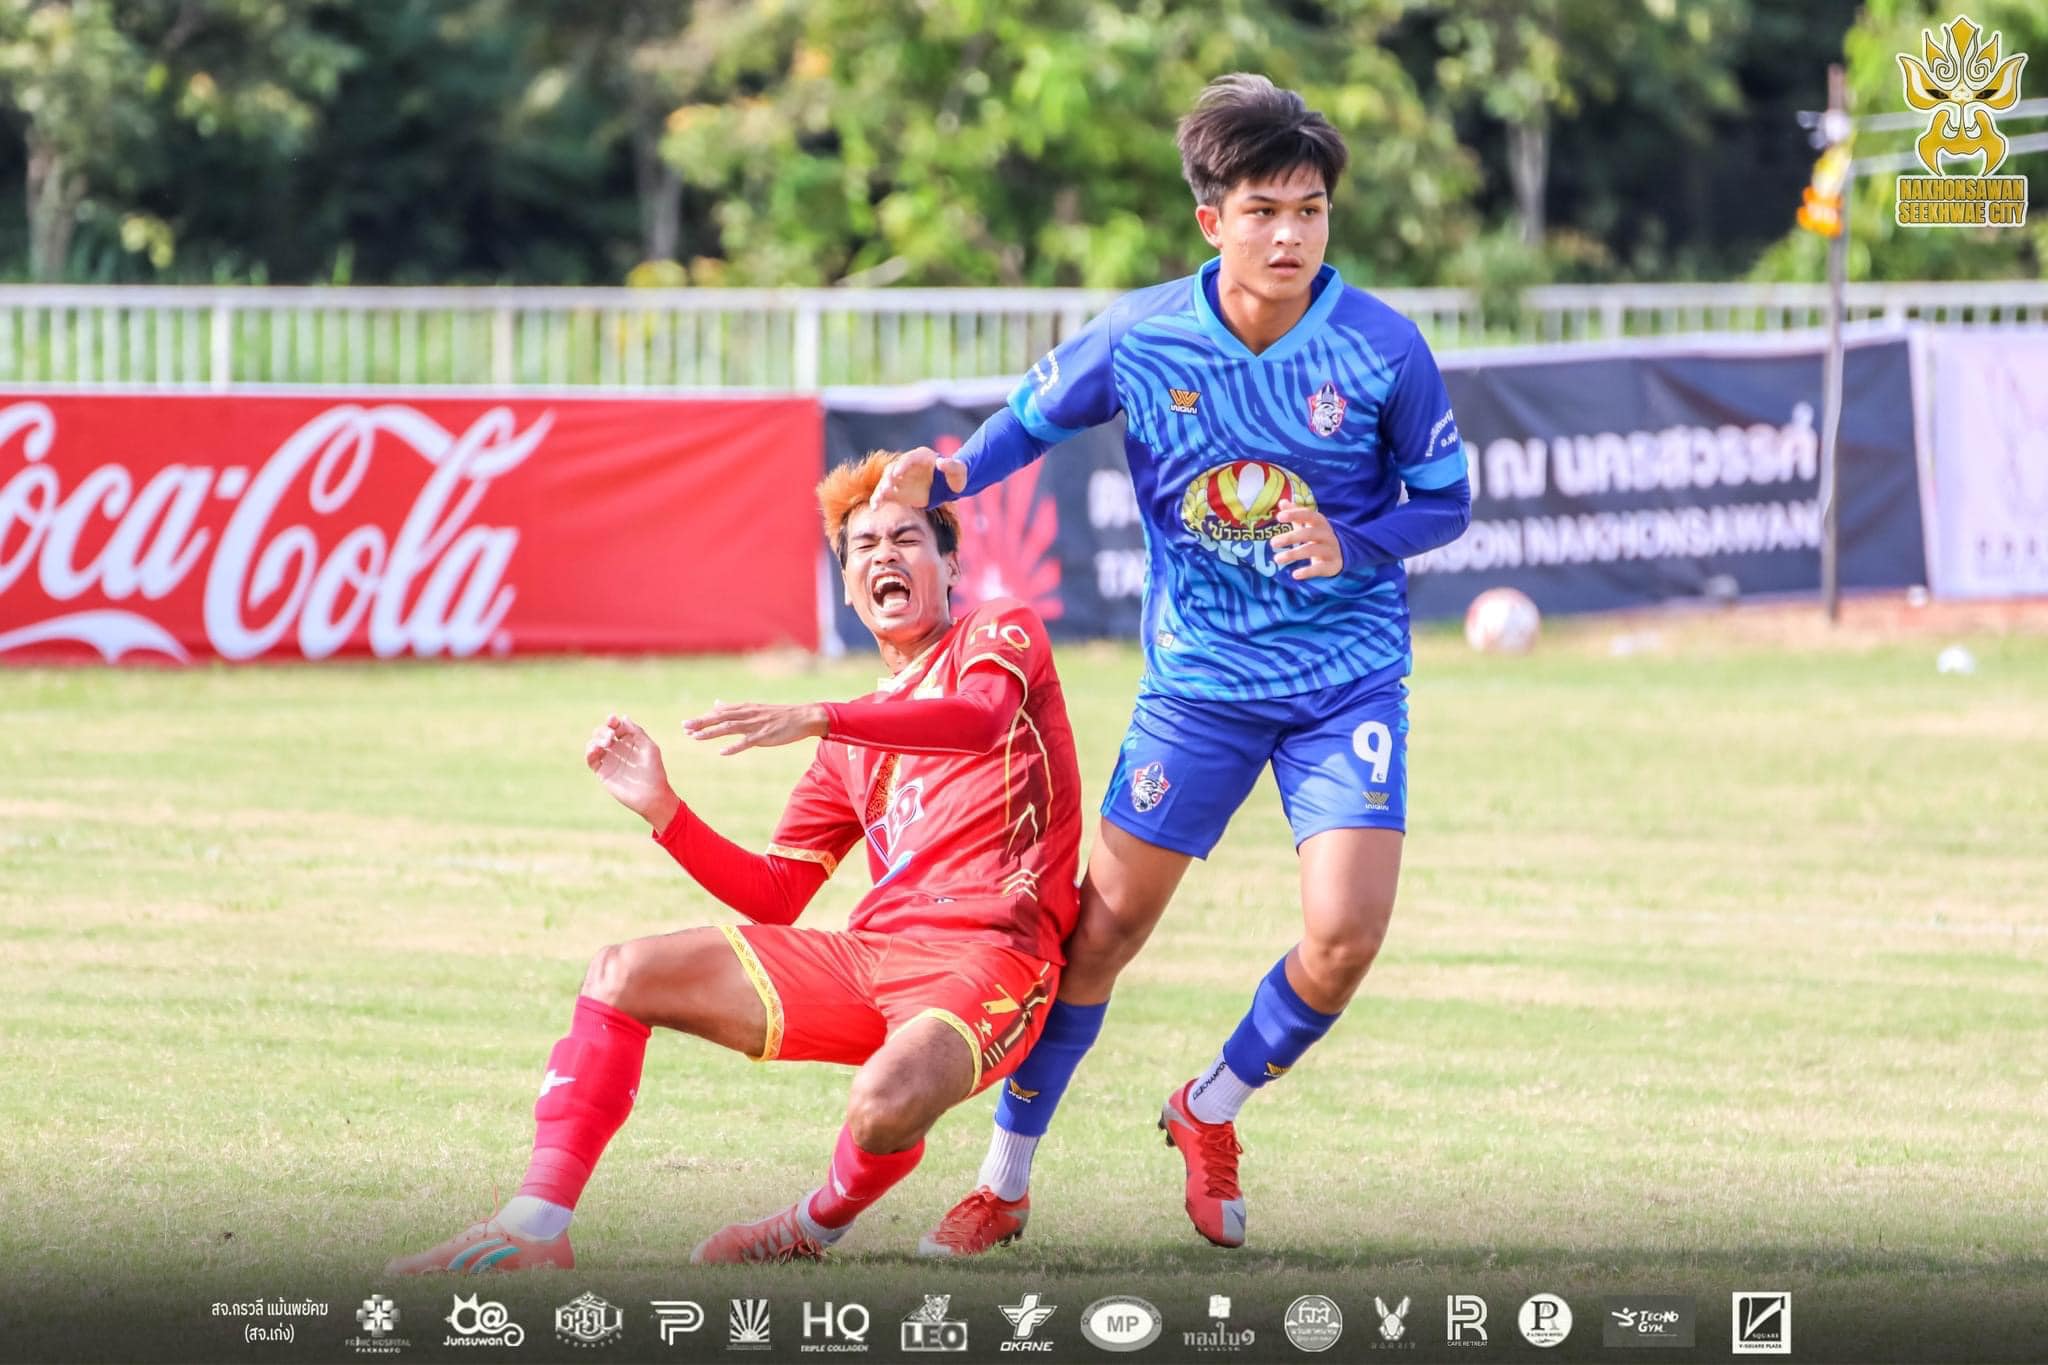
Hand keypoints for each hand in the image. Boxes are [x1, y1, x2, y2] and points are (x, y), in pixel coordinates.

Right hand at [585, 713, 679, 829]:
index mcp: (630, 741)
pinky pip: (591, 759)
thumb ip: (636, 732)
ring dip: (596, 739)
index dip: (613, 722)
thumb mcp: (649, 747)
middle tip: (611, 736)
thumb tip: (623, 717)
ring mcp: (610, 760)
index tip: (614, 721)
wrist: (651, 796)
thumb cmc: (654, 771)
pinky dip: (590, 752)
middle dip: (604, 730)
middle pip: (603, 733)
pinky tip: (596, 749)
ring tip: (606, 743)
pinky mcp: (603, 772)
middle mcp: (618, 749)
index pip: (616, 726)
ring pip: (594, 744)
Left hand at [683, 700, 829, 755]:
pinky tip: (722, 752)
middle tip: (685, 727)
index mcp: (744, 708)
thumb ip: (733, 708)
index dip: (702, 718)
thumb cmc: (779, 715)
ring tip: (696, 737)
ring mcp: (756, 725)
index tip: (686, 725)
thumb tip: (716, 703)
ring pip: (729, 728)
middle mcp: (748, 714)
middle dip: (701, 722)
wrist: (803, 717)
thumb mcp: (754, 708)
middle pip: (720, 717)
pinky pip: (747, 742)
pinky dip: (734, 747)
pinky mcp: (765, 736)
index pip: (719, 712)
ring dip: (712, 732)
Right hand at [868, 445, 967, 509]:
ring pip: (886, 481)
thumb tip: (941, 462)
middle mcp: (907, 465)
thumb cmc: (955, 477)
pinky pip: (885, 494)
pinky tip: (875, 508)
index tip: (897, 474)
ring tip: (878, 499)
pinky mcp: (897, 490)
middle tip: (887, 488)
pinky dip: (878, 500)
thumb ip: (953, 467)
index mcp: (922, 456)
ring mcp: (900, 477)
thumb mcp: (959, 472)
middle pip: (893, 469)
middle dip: (889, 477)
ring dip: (881, 489)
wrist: (947, 488)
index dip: (902, 465)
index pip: (909, 459)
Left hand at [1271, 497, 1344, 579]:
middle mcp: (1326, 534)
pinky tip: (1294, 575)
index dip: (1295, 514)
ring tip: (1277, 559)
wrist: (1342, 553)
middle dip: (1290, 537)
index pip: (1308, 515)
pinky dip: (1307, 572)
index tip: (1279, 517)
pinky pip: (1319, 568)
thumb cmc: (1318, 536)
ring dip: (1293, 554)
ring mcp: (1330, 550)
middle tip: (1272, 543)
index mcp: (1320, 522)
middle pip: (1309, 534)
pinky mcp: (1332, 565)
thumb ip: (1296, 513)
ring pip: (1312, 550)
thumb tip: (1282, 501)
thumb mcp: (1309, 524)